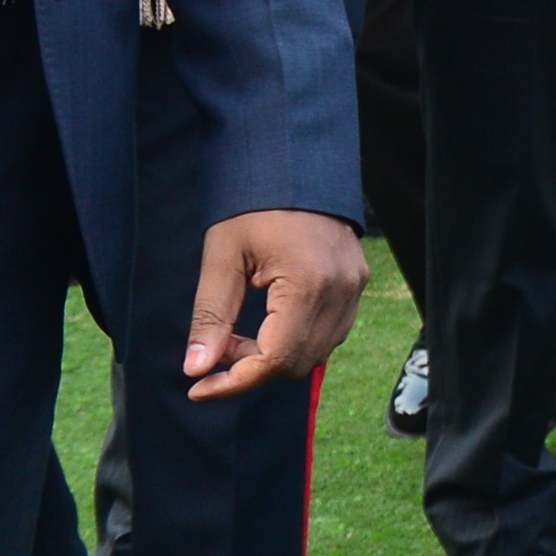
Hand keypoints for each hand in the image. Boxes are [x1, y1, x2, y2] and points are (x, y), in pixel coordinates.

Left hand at [183, 207, 365, 399]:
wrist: (295, 166)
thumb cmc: (252, 206)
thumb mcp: (221, 257)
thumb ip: (211, 316)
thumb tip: (197, 369)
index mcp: (307, 283)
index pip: (275, 358)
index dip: (235, 382)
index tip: (198, 388)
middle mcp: (341, 290)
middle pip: (299, 362)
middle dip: (253, 368)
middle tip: (217, 349)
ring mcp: (356, 287)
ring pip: (317, 353)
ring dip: (275, 357)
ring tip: (240, 335)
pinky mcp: (358, 283)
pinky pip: (330, 333)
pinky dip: (296, 342)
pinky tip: (269, 324)